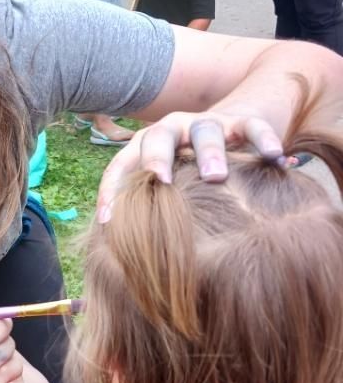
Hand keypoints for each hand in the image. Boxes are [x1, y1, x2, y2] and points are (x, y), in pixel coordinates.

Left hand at [95, 110, 282, 222]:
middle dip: (157, 157)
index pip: (121, 166)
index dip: (112, 191)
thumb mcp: (165, 184)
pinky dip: (264, 139)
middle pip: (159, 137)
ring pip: (205, 130)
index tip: (108, 220)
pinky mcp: (242, 121)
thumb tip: (122, 261)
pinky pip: (253, 126)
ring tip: (215, 177)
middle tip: (159, 180)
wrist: (227, 127)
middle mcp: (173, 128)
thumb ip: (147, 208)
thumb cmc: (185, 169)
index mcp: (145, 145)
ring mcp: (208, 122)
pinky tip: (276, 157)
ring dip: (209, 152)